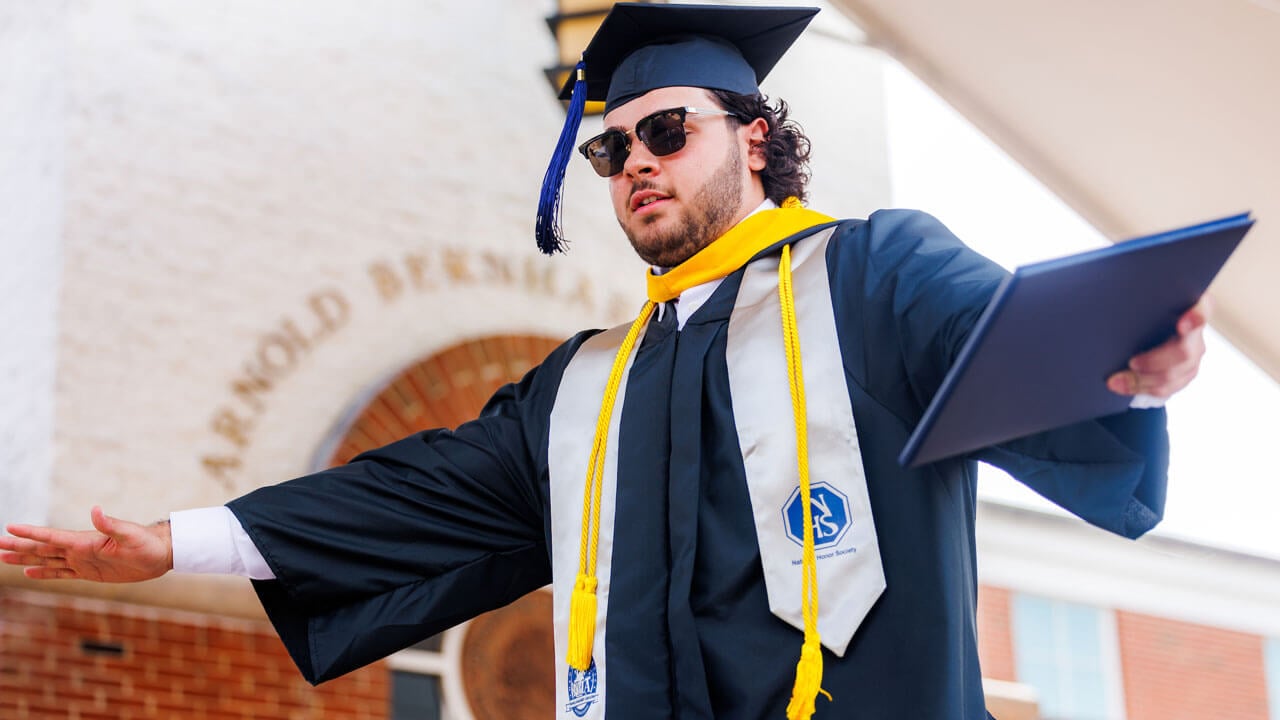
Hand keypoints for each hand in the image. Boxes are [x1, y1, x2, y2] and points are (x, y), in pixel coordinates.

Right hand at [0, 506, 172, 582]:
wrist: (159, 554)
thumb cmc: (147, 542)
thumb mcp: (130, 533)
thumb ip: (111, 524)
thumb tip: (95, 509)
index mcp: (85, 540)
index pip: (51, 537)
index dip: (30, 533)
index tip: (9, 528)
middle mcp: (79, 549)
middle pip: (42, 548)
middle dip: (19, 546)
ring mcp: (82, 561)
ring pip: (47, 560)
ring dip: (25, 559)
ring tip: (4, 558)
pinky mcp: (89, 572)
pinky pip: (61, 573)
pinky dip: (44, 573)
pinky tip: (29, 572)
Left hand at [1107, 299, 1209, 398]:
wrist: (1141, 324)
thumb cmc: (1138, 305)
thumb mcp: (1140, 297)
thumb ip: (1136, 295)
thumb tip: (1108, 284)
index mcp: (1189, 306)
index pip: (1201, 310)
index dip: (1195, 318)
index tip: (1181, 325)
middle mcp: (1195, 332)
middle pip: (1184, 352)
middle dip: (1155, 361)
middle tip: (1131, 362)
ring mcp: (1192, 354)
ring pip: (1174, 375)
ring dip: (1142, 381)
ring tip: (1115, 380)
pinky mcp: (1184, 373)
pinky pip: (1166, 388)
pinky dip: (1141, 389)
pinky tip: (1121, 386)